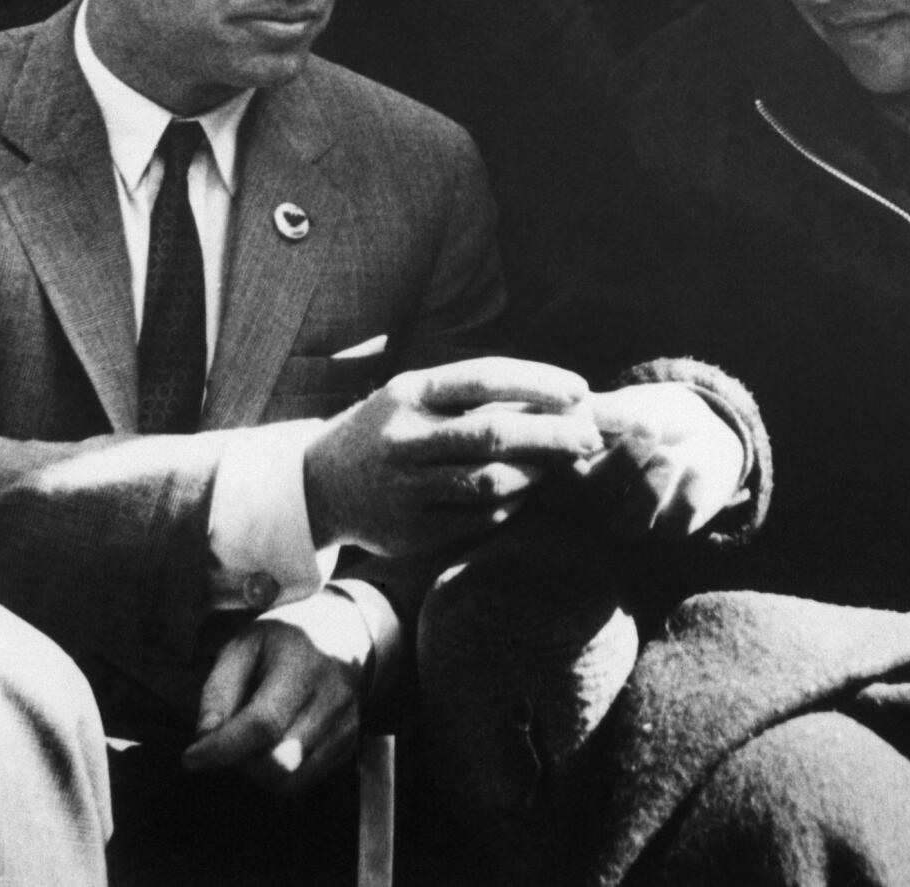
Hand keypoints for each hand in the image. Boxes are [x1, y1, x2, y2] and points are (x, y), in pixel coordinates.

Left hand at [183, 598, 364, 795]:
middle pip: (278, 763)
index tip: (191, 757)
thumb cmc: (284, 638)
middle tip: (226, 743)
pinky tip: (273, 747)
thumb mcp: (243, 645)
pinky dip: (279, 776)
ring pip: (291, 781)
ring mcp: (347, 726)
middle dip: (240, 763)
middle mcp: (332, 700)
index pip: (263, 723)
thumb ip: (219, 689)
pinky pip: (305, 781)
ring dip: (258, 774)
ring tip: (250, 744)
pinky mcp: (351, 745)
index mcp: (303, 666)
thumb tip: (204, 737)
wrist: (344, 632)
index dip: (222, 748)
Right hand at [304, 357, 600, 557]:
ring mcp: (404, 488)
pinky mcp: (410, 531)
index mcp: (409, 393)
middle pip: (493, 434)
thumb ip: (473, 398)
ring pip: (489, 482)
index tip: (580, 389)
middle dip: (552, 434)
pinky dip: (511, 506)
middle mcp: (404, 438)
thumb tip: (557, 397)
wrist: (318, 484)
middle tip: (590, 435)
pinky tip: (526, 494)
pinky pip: (477, 519)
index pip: (484, 378)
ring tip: (562, 465)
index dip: (537, 382)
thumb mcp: (416, 398)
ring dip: (536, 473)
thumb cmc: (390, 429)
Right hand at [584, 383, 745, 536]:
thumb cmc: (651, 412)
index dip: (573, 447)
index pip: (562, 464)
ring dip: (649, 488)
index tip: (598, 424)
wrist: (698, 431)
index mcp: (576, 466)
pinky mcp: (672, 527)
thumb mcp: (630, 404)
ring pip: (631, 523)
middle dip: (623, 461)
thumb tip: (580, 405)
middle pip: (594, 494)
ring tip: (669, 453)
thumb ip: (605, 410)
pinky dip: (686, 500)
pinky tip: (697, 469)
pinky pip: (674, 527)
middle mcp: (598, 499)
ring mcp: (634, 516)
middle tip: (649, 426)